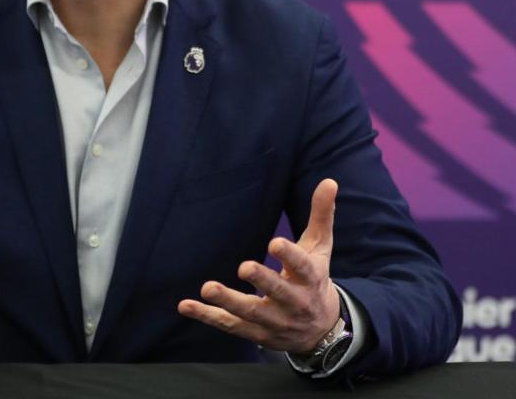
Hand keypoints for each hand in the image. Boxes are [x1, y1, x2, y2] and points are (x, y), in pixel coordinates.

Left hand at [177, 178, 340, 352]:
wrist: (322, 330)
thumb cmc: (316, 279)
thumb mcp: (321, 248)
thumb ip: (321, 215)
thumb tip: (329, 181)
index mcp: (311, 278)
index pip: (303, 267)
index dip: (290, 256)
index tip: (275, 243)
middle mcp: (295, 303)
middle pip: (278, 292)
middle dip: (262, 280)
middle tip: (244, 267)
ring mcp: (275, 321)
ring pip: (251, 313)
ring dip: (229, 301)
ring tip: (207, 288)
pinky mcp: (257, 334)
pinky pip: (230, 325)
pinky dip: (208, 316)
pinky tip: (186, 306)